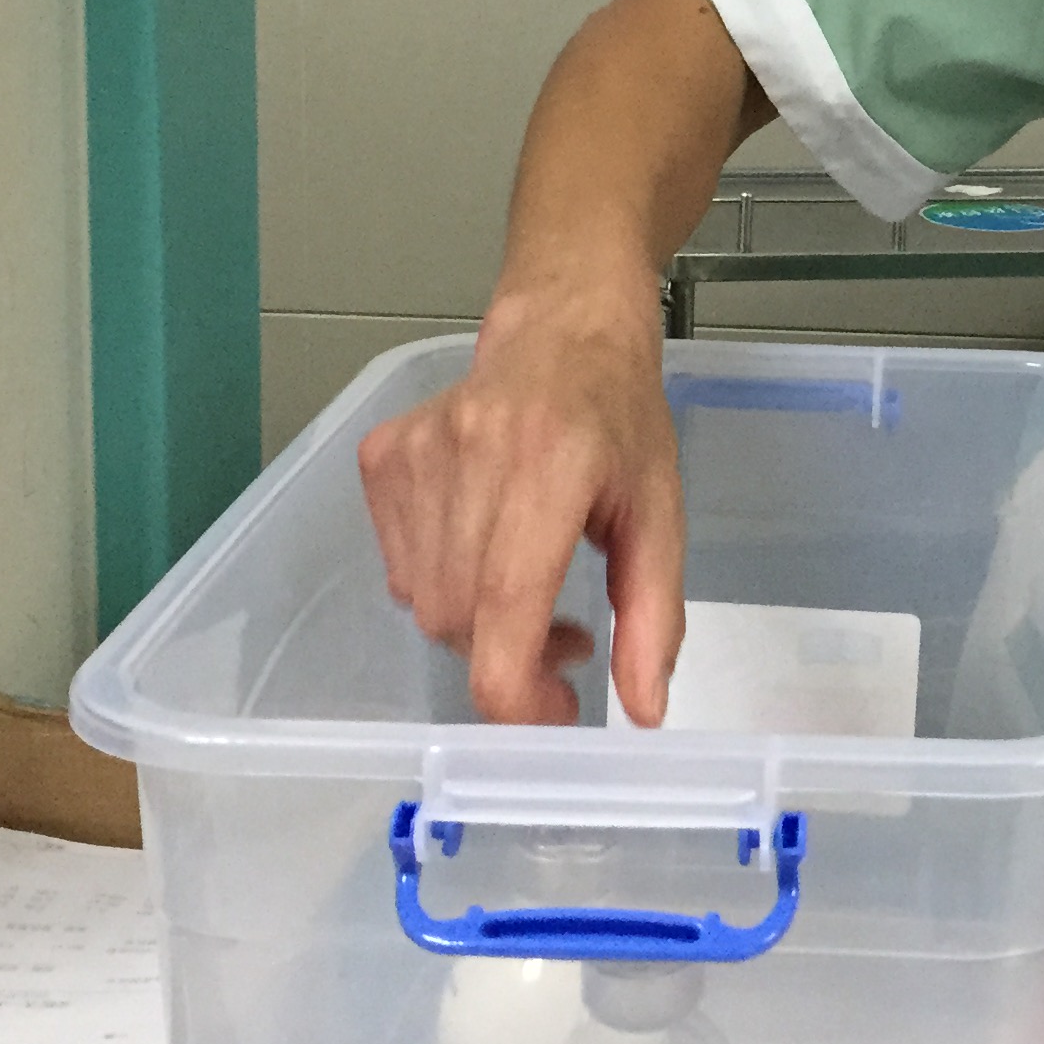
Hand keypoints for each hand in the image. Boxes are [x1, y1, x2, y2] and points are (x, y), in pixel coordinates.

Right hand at [357, 276, 685, 726]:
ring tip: (532, 587)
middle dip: (513, 658)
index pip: (504, 605)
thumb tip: (644, 712)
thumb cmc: (622, 422)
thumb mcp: (662, 513)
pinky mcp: (381, 458)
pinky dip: (442, 586)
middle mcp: (472, 454)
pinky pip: (399, 570)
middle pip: (461, 621)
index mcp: (551, 465)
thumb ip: (654, 615)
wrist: (564, 330)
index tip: (556, 713)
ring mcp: (415, 454)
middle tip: (567, 637)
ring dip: (479, 626)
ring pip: (425, 604)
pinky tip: (487, 550)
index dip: (518, 690)